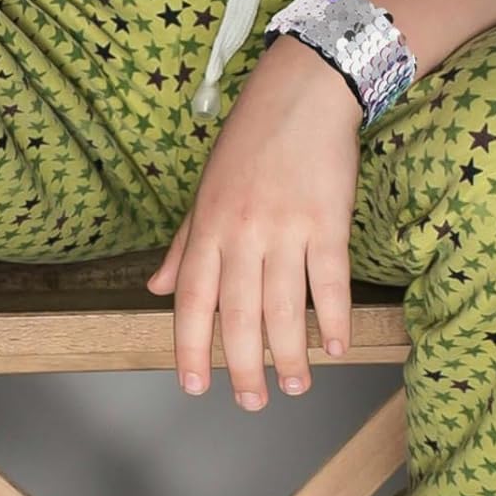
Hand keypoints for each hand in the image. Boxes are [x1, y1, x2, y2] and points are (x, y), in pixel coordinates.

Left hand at [144, 39, 362, 408]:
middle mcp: (243, 231)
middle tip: (251, 402)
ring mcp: (287, 227)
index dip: (190, 347)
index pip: (194, 299)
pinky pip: (330, 281)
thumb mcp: (207, 187)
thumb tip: (159, 289)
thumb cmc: (251, 138)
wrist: (302, 93)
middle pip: (239, 315)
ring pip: (285, 308)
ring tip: (293, 385)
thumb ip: (185, 243)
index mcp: (209, 224)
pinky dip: (333, 319)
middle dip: (244, 367)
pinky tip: (335, 346)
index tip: (193, 385)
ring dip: (290, 355)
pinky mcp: (328, 221)